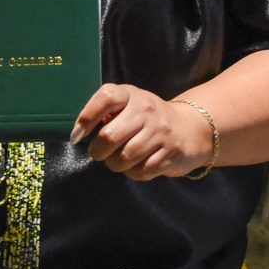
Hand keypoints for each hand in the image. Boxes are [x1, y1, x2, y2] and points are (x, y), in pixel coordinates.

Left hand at [73, 84, 214, 180]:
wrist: (191, 128)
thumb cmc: (147, 118)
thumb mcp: (129, 105)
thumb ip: (107, 112)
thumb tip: (81, 133)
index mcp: (131, 94)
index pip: (106, 98)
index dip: (86, 118)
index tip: (77, 136)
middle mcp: (147, 109)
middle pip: (109, 136)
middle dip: (97, 151)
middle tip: (98, 153)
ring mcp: (161, 131)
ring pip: (124, 158)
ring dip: (114, 165)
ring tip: (117, 160)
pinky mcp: (172, 153)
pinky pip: (141, 171)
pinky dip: (133, 173)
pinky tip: (135, 166)